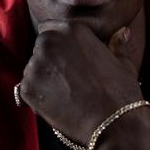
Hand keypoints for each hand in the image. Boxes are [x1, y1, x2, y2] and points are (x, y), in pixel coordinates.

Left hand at [18, 20, 142, 143]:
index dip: (58, 44)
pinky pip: (27, 89)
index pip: (50, 28)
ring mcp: (35, 65)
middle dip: (50, 60)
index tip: (67, 57)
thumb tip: (123, 32)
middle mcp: (49, 42)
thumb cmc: (120, 91)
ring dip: (44, 78)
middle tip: (68, 79)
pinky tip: (58, 105)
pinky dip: (38, 98)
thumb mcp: (122, 61)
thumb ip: (116, 44)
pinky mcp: (27, 88)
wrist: (113, 121)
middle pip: (40, 47)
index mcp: (70, 29)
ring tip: (66, 93)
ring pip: (33, 68)